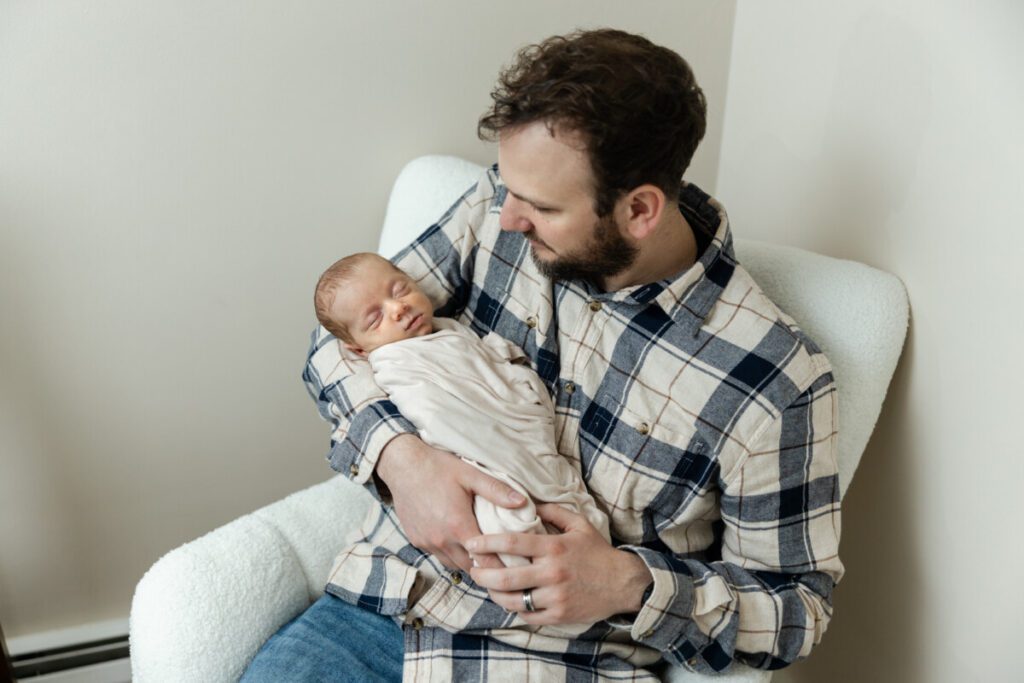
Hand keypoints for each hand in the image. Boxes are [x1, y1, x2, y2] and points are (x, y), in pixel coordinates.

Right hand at [376, 434, 526, 572]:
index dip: (501, 566)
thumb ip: (497, 491)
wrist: (403, 464)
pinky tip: (457, 541)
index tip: (514, 566)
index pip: (485, 561)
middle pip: (470, 568)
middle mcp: (441, 540)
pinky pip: (437, 555)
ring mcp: (426, 542)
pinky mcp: (416, 540)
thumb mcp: (470, 474)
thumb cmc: (438, 467)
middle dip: (486, 567)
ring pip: (452, 565)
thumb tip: (523, 503)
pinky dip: (449, 553)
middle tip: (501, 561)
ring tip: (481, 552)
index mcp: (459, 526)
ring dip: (467, 561)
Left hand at [467, 504, 652, 624]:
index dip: (487, 543)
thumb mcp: (579, 524)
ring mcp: (555, 597)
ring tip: (486, 585)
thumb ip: (553, 511)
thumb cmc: (598, 552)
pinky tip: (509, 600)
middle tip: (471, 568)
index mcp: (554, 548)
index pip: (512, 543)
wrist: (623, 583)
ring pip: (513, 600)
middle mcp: (552, 573)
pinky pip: (527, 615)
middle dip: (482, 574)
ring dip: (494, 594)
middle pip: (506, 578)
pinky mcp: (559, 615)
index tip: (471, 543)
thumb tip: (527, 502)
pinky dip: (514, 608)